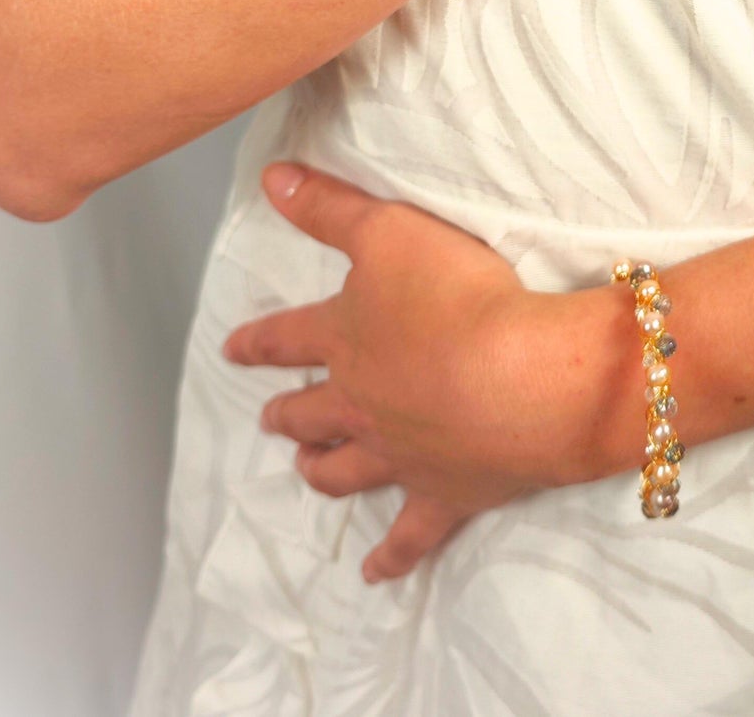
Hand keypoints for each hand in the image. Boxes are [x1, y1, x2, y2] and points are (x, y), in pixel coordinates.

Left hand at [220, 161, 566, 583]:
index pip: (289, 337)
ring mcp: (399, 455)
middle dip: (290, 414)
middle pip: (312, 412)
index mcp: (345, 340)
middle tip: (271, 420)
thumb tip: (269, 179)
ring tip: (308, 472)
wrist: (520, 377)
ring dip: (323, 471)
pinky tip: (374, 574)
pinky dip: (391, 556)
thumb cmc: (458, 295)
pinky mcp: (445, 495)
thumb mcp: (389, 229)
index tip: (232, 351)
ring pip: (346, 469)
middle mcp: (360, 403)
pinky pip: (410, 536)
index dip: (260, 342)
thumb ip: (328, 206)